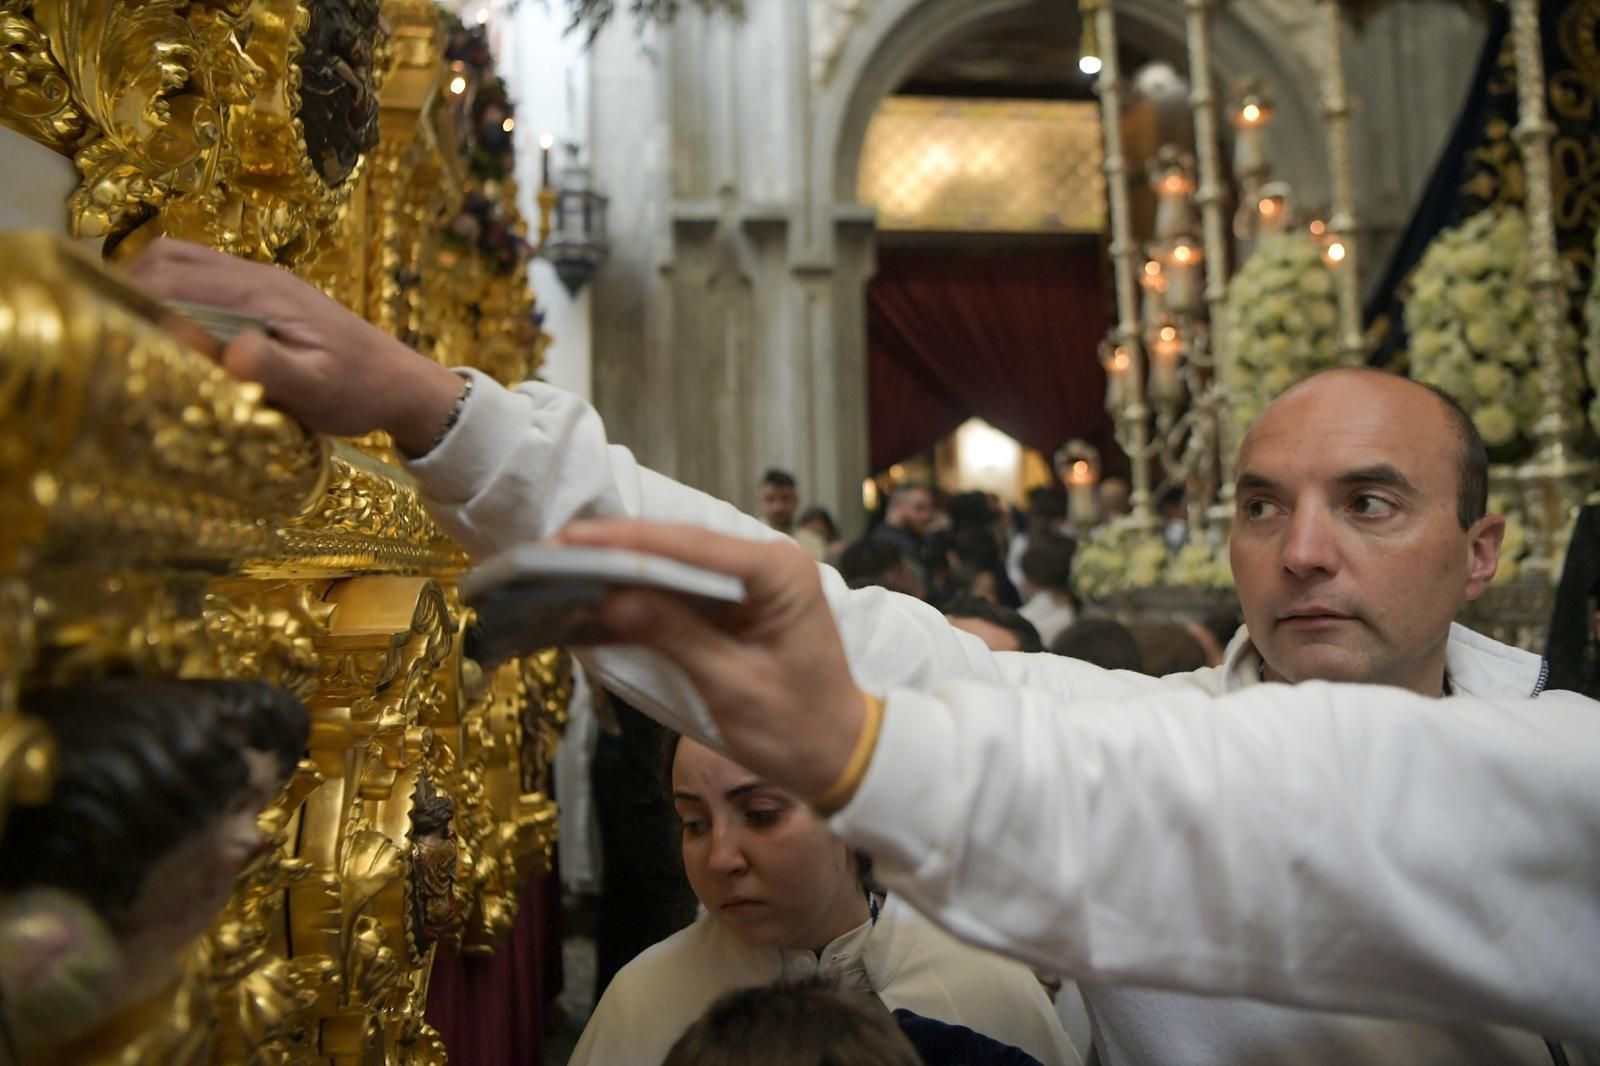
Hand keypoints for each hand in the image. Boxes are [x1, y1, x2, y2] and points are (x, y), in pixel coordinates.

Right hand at [125, 239, 462, 453]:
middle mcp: (256, 276)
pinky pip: (204, 280)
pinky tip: (175, 335)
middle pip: (169, 258)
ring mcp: (260, 282)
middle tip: (112, 333)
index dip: (133, 298)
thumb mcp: (317, 392)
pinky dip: (174, 296)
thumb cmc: (359, 391)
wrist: (401, 383)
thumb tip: (228, 350)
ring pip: (183, 263)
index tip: (109, 331)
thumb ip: (273, 370)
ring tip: (136, 334)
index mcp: (262, 293)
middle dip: (131, 288)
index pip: (175, 276)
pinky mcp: (263, 297)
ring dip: (151, 289)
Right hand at [558, 520, 867, 802]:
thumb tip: (614, 599)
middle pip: (680, 547)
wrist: (840, 757)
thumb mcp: (733, 686)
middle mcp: (768, 564)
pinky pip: (681, 593)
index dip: (628, 542)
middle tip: (551, 551)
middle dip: (616, 550)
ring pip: (675, 566)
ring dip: (622, 571)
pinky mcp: (737, 605)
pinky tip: (597, 598)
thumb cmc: (798, 728)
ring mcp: (752, 583)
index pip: (694, 546)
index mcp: (780, 573)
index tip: (573, 538)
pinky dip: (642, 597)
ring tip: (561, 569)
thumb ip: (676, 636)